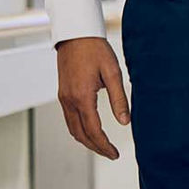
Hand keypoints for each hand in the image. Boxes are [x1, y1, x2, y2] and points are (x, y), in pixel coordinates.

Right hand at [55, 36, 129, 159]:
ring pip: (72, 129)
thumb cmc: (96, 50)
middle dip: (96, 147)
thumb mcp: (113, 72)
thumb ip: (119, 98)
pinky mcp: (63, 94)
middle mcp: (69, 101)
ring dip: (86, 140)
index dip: (104, 146)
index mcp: (82, 97)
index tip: (115, 153)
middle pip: (80, 135)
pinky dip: (79, 130)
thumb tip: (125, 122)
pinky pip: (69, 119)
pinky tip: (90, 129)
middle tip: (111, 153)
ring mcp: (63, 98)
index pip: (93, 131)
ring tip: (102, 145)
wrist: (76, 34)